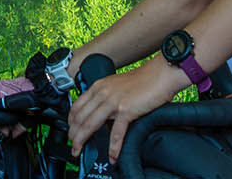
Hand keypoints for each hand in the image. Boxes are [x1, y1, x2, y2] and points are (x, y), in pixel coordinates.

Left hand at [67, 62, 188, 156]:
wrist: (161, 74)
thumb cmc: (144, 80)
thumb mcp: (117, 85)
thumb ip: (107, 97)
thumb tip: (102, 115)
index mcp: (99, 86)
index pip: (76, 106)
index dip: (70, 122)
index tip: (71, 132)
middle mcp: (102, 93)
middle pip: (79, 118)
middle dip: (73, 135)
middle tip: (73, 147)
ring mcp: (113, 101)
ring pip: (90, 125)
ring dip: (82, 141)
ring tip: (80, 151)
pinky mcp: (126, 110)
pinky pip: (116, 132)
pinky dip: (113, 147)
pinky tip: (112, 156)